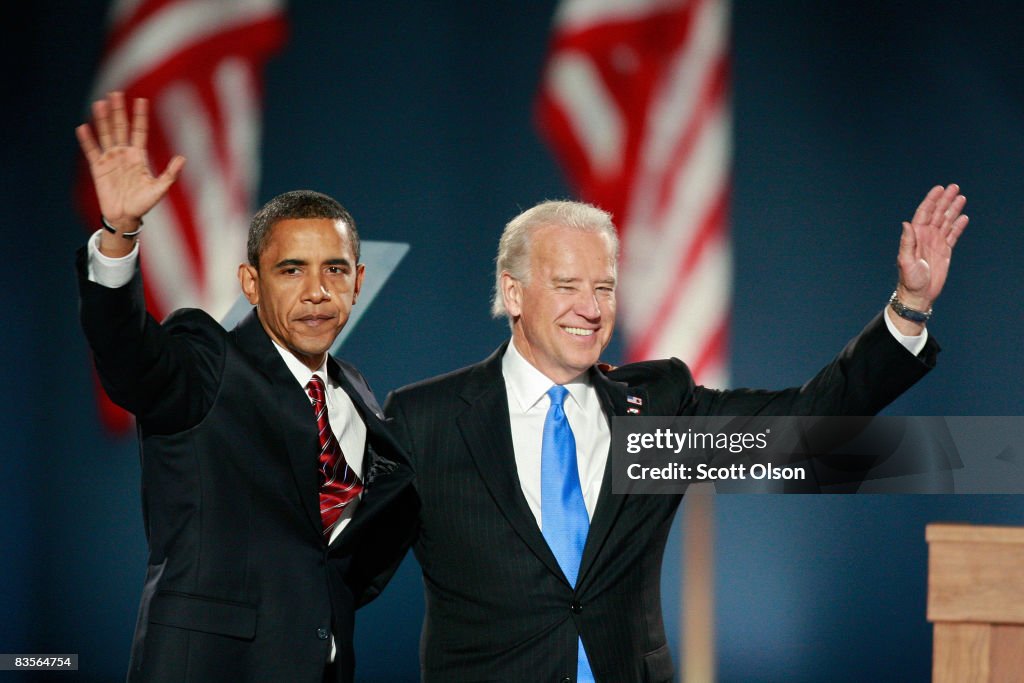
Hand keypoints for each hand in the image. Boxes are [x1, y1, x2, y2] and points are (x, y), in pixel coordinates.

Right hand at [76, 92, 184, 233]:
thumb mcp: (160, 188)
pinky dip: (88, 140)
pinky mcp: (98, 167)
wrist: (126, 217)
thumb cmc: (144, 204)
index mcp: (139, 156)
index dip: (140, 116)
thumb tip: (182, 158)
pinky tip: (83, 127)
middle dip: (118, 111)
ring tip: (99, 103)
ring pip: (106, 134)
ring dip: (102, 119)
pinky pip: (92, 151)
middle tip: (115, 93)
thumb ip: (170, 173)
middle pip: (121, 127)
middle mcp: (124, 153)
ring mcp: (111, 159)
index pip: (140, 131)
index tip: (141, 100)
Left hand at [896, 184, 967, 311]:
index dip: (931, 200)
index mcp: (916, 236)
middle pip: (937, 213)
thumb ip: (907, 242)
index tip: (939, 189)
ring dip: (953, 209)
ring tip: (961, 197)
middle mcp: (925, 236)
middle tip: (954, 187)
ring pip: (946, 221)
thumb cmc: (909, 280)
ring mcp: (935, 242)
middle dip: (945, 200)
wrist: (918, 294)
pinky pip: (953, 235)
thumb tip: (906, 223)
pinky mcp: (944, 251)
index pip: (924, 213)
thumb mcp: (906, 261)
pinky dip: (958, 226)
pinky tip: (963, 217)